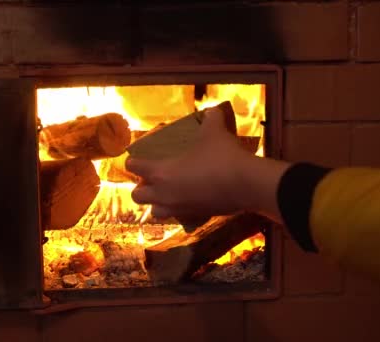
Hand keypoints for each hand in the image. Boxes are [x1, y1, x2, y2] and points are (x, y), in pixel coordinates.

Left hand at [126, 107, 261, 219]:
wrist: (246, 184)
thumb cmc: (222, 156)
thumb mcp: (214, 131)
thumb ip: (210, 118)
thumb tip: (212, 110)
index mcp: (161, 171)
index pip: (134, 167)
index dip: (132, 162)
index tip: (135, 159)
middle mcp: (164, 193)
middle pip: (137, 196)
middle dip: (141, 187)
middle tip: (152, 178)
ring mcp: (178, 208)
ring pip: (155, 212)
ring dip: (156, 203)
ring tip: (166, 193)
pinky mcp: (194, 217)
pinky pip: (178, 217)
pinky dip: (178, 210)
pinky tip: (188, 201)